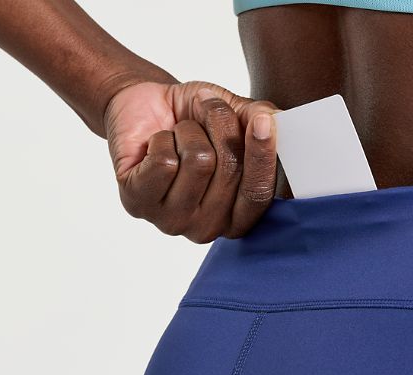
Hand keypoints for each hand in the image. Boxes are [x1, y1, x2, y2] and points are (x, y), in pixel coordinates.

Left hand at [104, 81, 279, 241]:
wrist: (142, 109)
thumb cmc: (193, 118)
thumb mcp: (235, 113)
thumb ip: (259, 119)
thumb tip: (274, 119)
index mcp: (238, 217)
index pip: (259, 194)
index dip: (263, 157)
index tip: (263, 122)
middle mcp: (208, 228)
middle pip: (230, 169)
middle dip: (220, 123)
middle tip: (207, 108)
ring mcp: (172, 222)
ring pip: (198, 161)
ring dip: (187, 132)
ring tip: (178, 135)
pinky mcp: (138, 205)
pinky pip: (164, 161)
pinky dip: (161, 139)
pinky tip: (155, 145)